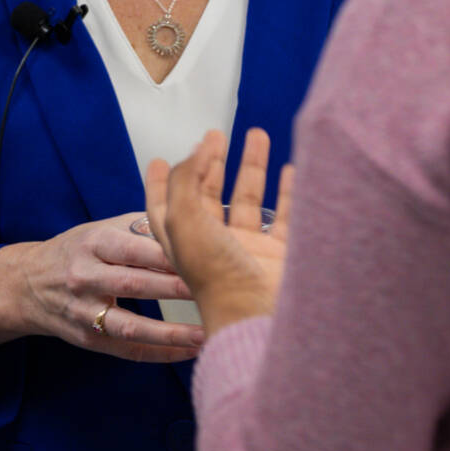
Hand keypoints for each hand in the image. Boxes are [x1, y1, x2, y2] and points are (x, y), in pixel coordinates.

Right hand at [0, 213, 206, 361]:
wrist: (28, 284)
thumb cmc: (77, 250)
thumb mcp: (102, 228)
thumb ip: (143, 226)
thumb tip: (193, 218)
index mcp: (94, 242)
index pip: (137, 248)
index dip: (172, 253)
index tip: (207, 256)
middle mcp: (86, 277)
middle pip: (136, 284)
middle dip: (177, 289)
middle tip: (217, 291)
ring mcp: (85, 312)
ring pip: (131, 325)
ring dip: (172, 333)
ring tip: (207, 333)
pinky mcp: (88, 339)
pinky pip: (128, 350)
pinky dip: (160, 353)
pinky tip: (189, 353)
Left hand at [145, 128, 293, 335]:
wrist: (260, 316)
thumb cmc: (216, 274)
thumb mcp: (185, 221)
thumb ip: (185, 181)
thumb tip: (197, 150)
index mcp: (182, 240)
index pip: (164, 205)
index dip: (160, 182)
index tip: (158, 159)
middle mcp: (212, 244)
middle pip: (208, 196)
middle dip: (211, 163)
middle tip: (215, 135)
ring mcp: (247, 250)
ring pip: (248, 201)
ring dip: (252, 168)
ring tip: (257, 134)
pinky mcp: (279, 256)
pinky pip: (285, 217)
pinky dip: (288, 193)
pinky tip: (291, 170)